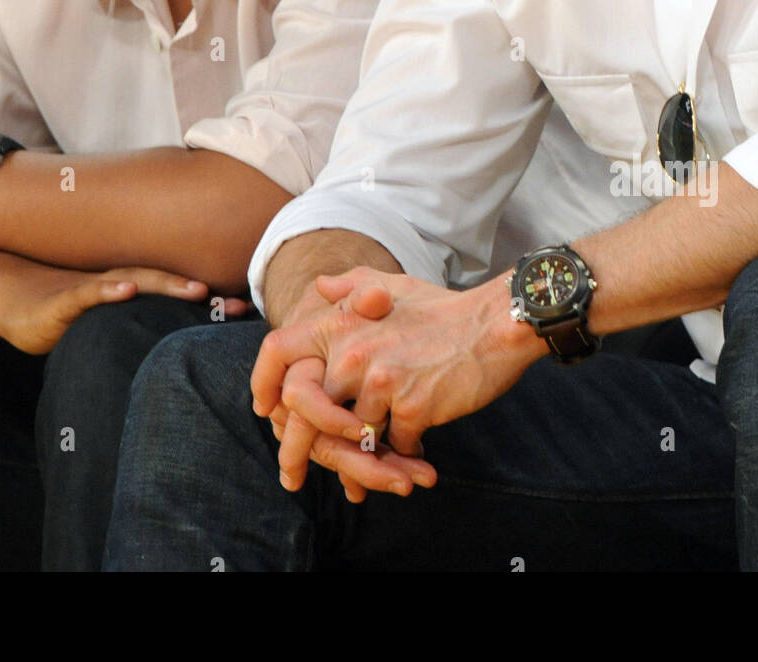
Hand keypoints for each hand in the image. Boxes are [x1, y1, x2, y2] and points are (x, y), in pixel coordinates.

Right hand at [0, 261, 233, 354]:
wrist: (9, 297)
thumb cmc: (61, 314)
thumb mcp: (100, 327)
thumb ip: (131, 333)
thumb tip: (166, 362)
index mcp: (129, 295)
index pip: (175, 299)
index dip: (209, 306)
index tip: (246, 315)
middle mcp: (117, 286)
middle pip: (167, 287)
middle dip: (203, 296)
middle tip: (236, 306)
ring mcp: (91, 289)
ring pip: (135, 281)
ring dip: (167, 284)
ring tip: (197, 289)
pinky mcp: (63, 300)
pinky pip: (87, 292)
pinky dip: (107, 289)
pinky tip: (125, 291)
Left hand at [253, 267, 538, 495]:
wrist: (495, 325)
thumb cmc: (442, 309)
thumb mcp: (390, 285)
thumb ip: (350, 287)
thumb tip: (319, 287)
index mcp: (341, 322)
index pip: (278, 352)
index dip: (262, 384)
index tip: (264, 410)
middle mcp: (353, 351)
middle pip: (305, 411)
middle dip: (300, 448)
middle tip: (295, 473)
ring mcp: (381, 380)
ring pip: (353, 436)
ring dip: (362, 456)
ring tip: (371, 470)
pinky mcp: (411, 407)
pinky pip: (393, 446)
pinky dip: (402, 455)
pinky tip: (414, 452)